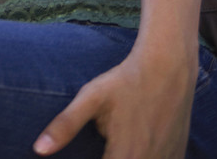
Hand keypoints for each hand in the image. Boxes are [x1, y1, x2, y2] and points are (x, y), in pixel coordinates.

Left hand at [33, 53, 194, 158]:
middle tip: (104, 142)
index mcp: (124, 157)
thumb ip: (65, 126)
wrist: (168, 66)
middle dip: (107, 157)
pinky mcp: (178, 157)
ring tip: (117, 142)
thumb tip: (38, 150)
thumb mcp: (92, 98)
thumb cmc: (125, 81)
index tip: (88, 151)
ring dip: (124, 156)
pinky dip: (145, 156)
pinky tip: (137, 141)